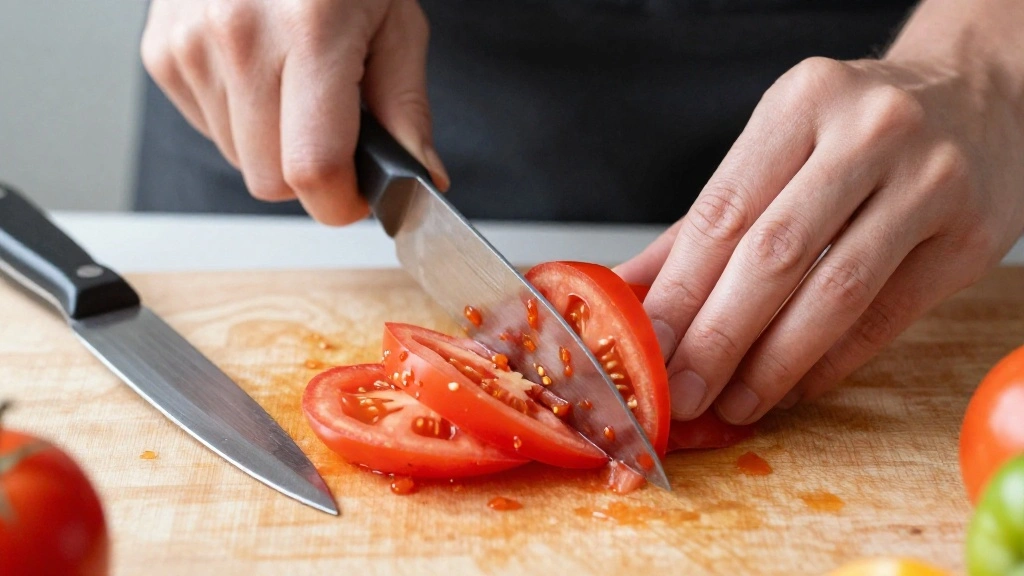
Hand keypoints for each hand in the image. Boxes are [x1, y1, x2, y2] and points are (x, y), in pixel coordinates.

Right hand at [141, 0, 447, 224]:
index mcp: (311, 33)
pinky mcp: (162, 52)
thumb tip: (421, 179)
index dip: (341, 203)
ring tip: (296, 86)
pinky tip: (261, 73)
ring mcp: (191, 45)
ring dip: (274, 146)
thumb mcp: (397, 23)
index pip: (312, 170)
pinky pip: (210, 130)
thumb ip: (407, 109)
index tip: (359, 198)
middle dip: (312, 176)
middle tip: (336, 132)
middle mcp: (240, 38)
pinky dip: (241, 120)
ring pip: (239, 162)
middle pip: (270, 181)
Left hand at [617, 52, 1023, 423]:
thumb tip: (625, 292)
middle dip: (717, 337)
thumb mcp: (778, 149)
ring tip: (734, 402)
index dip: (679, 291)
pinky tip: (793, 387)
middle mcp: (869, 132)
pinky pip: (885, 317)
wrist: (976, 96)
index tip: (646, 349)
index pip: (722, 212)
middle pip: (774, 255)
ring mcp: (929, 180)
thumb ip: (702, 225)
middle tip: (683, 392)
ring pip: (834, 293)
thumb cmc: (855, 132)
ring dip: (773, 364)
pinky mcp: (971, 236)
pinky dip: (830, 363)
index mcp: (803, 101)